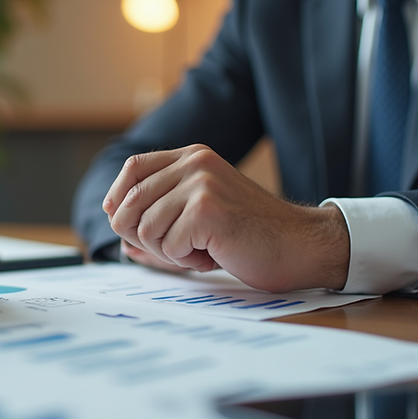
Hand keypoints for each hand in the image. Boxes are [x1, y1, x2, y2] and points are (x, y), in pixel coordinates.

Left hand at [103, 144, 348, 291]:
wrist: (300, 246)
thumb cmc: (251, 235)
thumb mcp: (201, 214)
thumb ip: (160, 216)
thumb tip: (117, 231)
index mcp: (193, 157)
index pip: (133, 167)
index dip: (118, 198)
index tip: (122, 221)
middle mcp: (194, 163)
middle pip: (130, 203)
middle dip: (140, 237)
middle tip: (175, 248)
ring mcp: (201, 184)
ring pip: (145, 229)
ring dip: (169, 252)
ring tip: (204, 248)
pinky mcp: (206, 210)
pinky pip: (167, 246)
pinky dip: (187, 260)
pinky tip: (215, 254)